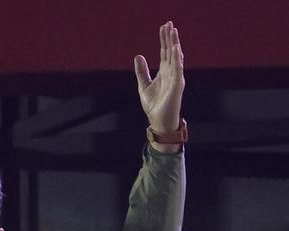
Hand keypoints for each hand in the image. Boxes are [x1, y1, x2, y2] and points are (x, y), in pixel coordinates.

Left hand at [135, 22, 183, 146]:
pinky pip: (178, 70)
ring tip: (174, 32)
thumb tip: (138, 56)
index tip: (164, 27)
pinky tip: (176, 50)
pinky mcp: (177, 86)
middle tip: (169, 23)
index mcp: (165, 72)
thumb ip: (142, 71)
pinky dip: (177, 59)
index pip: (165, 52)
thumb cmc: (154, 105)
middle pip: (171, 51)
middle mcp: (172, 72)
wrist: (158, 120)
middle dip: (170, 37)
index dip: (164, 39)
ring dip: (175, 44)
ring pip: (176, 57)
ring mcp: (176, 78)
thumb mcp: (143, 85)